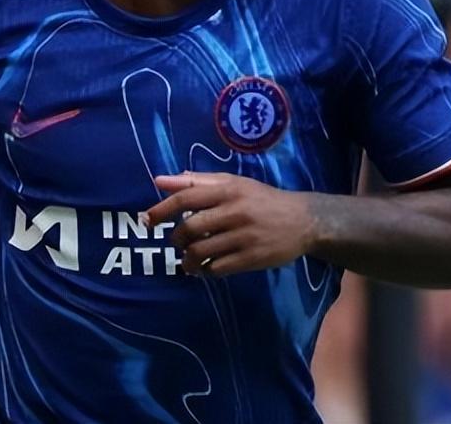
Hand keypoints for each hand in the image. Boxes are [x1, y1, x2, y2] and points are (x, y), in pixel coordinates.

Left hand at [146, 172, 317, 275]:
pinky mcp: (251, 258)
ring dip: (187, 259)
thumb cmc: (263, 199)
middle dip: (176, 239)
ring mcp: (243, 236)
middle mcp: (235, 211)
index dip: (161, 210)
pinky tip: (206, 267)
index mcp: (228, 190)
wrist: (304, 220)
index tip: (146, 221)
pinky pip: (216, 268)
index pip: (186, 198)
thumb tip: (160, 180)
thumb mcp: (234, 183)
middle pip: (189, 228)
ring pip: (200, 251)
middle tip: (177, 242)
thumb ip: (197, 182)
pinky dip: (205, 269)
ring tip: (188, 259)